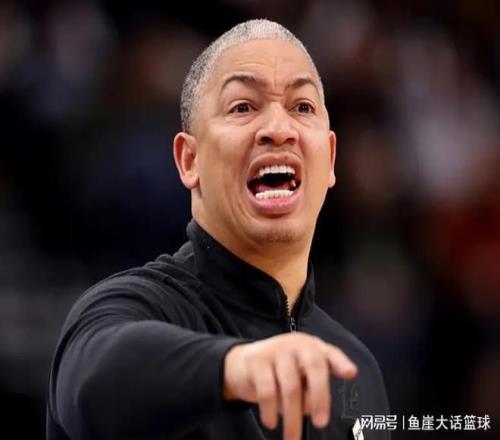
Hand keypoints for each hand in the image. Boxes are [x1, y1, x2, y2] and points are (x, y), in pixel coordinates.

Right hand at [223, 332, 356, 439]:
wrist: (243, 363)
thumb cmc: (280, 371)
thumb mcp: (300, 376)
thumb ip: (312, 389)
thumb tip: (315, 408)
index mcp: (313, 348)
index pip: (330, 353)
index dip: (341, 362)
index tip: (351, 374)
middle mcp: (297, 344)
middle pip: (314, 367)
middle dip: (320, 396)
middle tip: (321, 423)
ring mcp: (276, 350)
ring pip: (290, 386)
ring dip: (292, 416)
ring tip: (292, 437)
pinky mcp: (257, 360)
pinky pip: (267, 390)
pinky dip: (270, 410)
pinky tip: (271, 422)